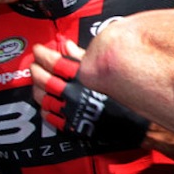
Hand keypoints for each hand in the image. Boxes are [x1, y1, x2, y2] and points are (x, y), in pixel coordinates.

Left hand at [31, 39, 148, 148]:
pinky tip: (45, 102)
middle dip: (36, 70)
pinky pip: (50, 117)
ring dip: (37, 88)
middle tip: (34, 64)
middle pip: (45, 80)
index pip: (55, 63)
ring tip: (37, 81)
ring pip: (44, 99)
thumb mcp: (107, 69)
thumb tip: (67, 46)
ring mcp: (71, 112)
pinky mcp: (72, 127)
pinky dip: (44, 108)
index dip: (44, 55)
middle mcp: (74, 95)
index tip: (39, 50)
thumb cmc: (128, 93)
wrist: (139, 123)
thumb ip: (84, 57)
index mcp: (83, 78)